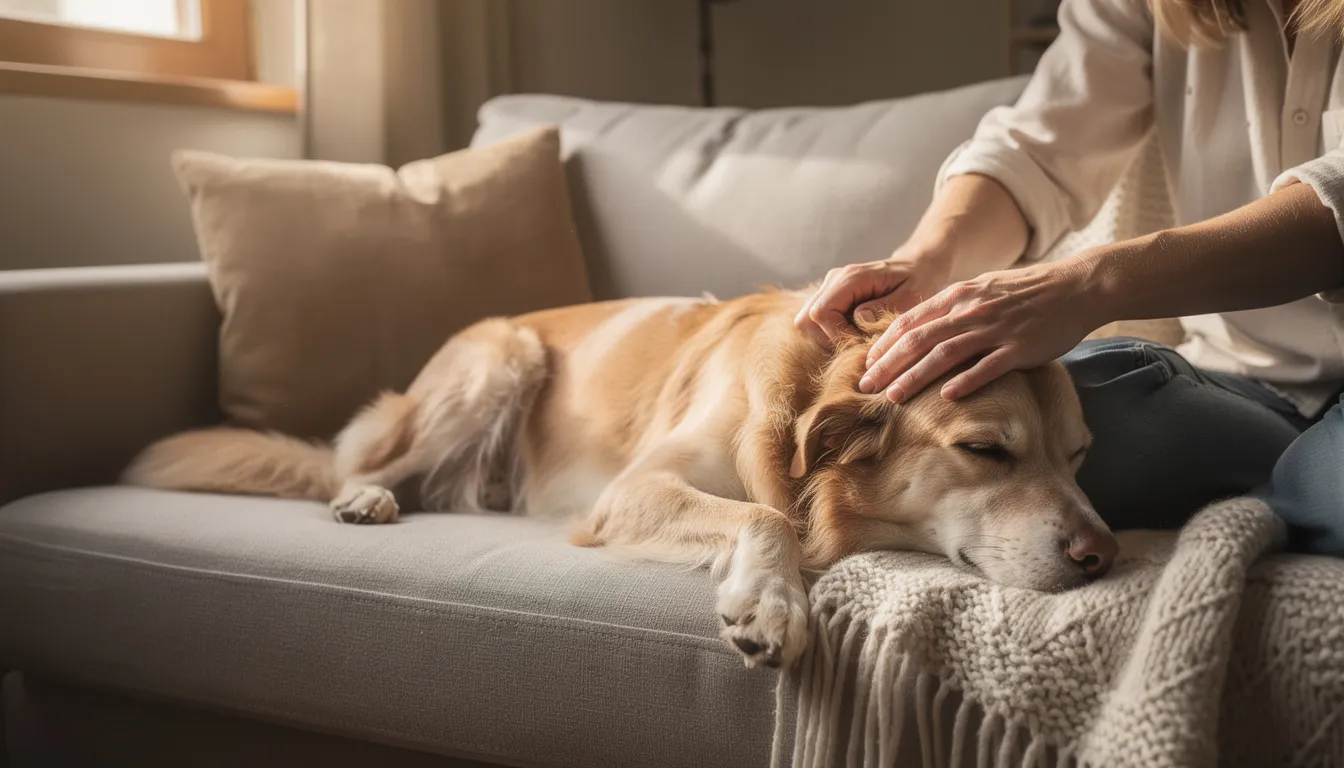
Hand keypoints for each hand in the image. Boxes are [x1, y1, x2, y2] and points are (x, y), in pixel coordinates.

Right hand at [794, 242, 952, 347]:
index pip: (821, 314)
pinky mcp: (829, 298)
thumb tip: (858, 319)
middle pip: (806, 320)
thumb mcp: (911, 296)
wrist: (917, 266)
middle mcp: (833, 280)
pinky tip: (855, 333)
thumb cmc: (918, 281)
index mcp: (850, 277)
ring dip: (829, 338)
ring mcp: (828, 288)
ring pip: (806, 323)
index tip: (863, 342)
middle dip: (829, 339)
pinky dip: (831, 334)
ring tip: (859, 338)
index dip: (837, 335)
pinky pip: (816, 323)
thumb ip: (884, 308)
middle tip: (860, 343)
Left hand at [859, 258, 1103, 401]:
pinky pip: (988, 366)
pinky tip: (947, 398)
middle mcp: (971, 311)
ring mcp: (995, 329)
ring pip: (945, 354)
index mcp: (959, 296)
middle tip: (865, 387)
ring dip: (915, 377)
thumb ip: (952, 307)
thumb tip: (921, 327)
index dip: (884, 344)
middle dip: (888, 365)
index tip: (866, 364)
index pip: (911, 321)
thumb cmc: (1026, 292)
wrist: (1075, 286)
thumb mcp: (982, 290)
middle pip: (919, 340)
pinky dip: (966, 381)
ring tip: (893, 397)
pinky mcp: (1020, 347)